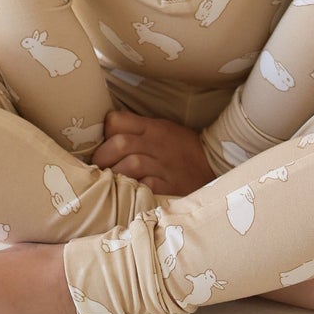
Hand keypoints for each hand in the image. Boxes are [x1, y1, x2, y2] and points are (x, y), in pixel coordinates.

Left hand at [91, 110, 214, 196]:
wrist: (215, 167)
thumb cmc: (183, 149)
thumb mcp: (164, 129)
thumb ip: (138, 129)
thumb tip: (105, 135)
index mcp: (153, 127)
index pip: (117, 120)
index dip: (104, 131)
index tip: (101, 143)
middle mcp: (156, 144)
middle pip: (119, 144)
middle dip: (102, 157)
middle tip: (98, 168)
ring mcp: (163, 167)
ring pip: (129, 166)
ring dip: (114, 175)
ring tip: (109, 182)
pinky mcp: (169, 188)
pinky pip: (144, 187)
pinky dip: (133, 190)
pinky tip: (128, 193)